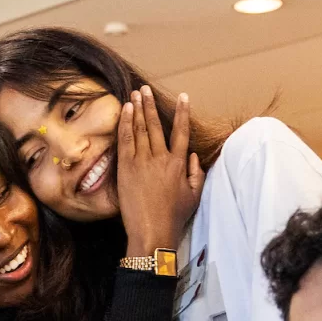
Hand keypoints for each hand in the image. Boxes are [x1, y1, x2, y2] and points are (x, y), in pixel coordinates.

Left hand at [116, 86, 204, 256]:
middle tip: (145, 89)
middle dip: (150, 104)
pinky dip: (125, 123)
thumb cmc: (174, 217)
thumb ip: (196, 173)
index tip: (183, 97)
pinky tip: (125, 111)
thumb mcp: (194, 196)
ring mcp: (141, 161)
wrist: (152, 231)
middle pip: (155, 125)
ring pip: (139, 129)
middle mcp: (160, 158)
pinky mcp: (126, 168)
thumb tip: (194, 155)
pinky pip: (125, 140)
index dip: (182, 113)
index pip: (182, 131)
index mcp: (178, 163)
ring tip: (135, 94)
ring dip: (137, 109)